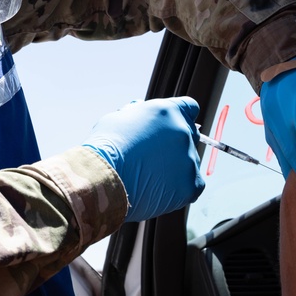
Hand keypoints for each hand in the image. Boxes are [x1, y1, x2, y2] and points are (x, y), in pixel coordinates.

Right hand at [84, 97, 204, 222]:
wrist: (103, 175)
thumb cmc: (106, 146)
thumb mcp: (120, 117)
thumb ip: (140, 115)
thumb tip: (142, 114)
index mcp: (167, 111)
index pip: (189, 107)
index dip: (180, 117)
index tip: (171, 128)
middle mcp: (183, 132)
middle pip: (189, 136)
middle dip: (174, 144)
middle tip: (153, 156)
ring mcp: (189, 158)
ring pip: (188, 162)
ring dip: (174, 166)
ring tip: (148, 175)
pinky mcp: (191, 184)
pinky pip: (192, 185)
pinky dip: (178, 187)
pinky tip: (158, 187)